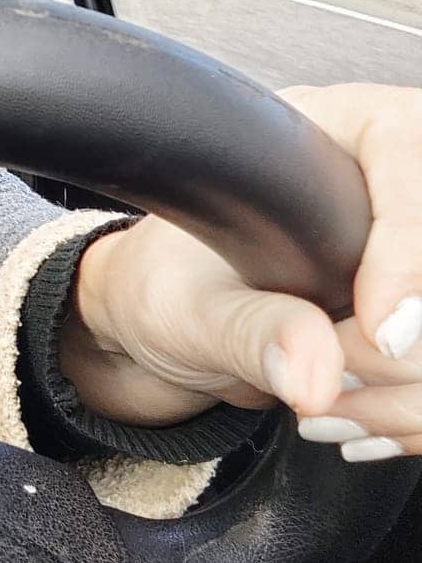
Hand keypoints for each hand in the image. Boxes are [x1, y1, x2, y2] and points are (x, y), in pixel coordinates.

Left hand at [63, 83, 421, 461]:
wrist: (166, 332)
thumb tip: (313, 378)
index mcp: (321, 139)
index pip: (404, 151)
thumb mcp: (187, 308)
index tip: (383, 331)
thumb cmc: (165, 288)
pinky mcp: (413, 313)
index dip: (406, 245)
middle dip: (398, 348)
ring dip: (405, 394)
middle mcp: (379, 185)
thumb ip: (248, 332)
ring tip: (322, 405)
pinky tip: (352, 423)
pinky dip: (410, 412)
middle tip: (332, 376)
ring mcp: (403, 253)